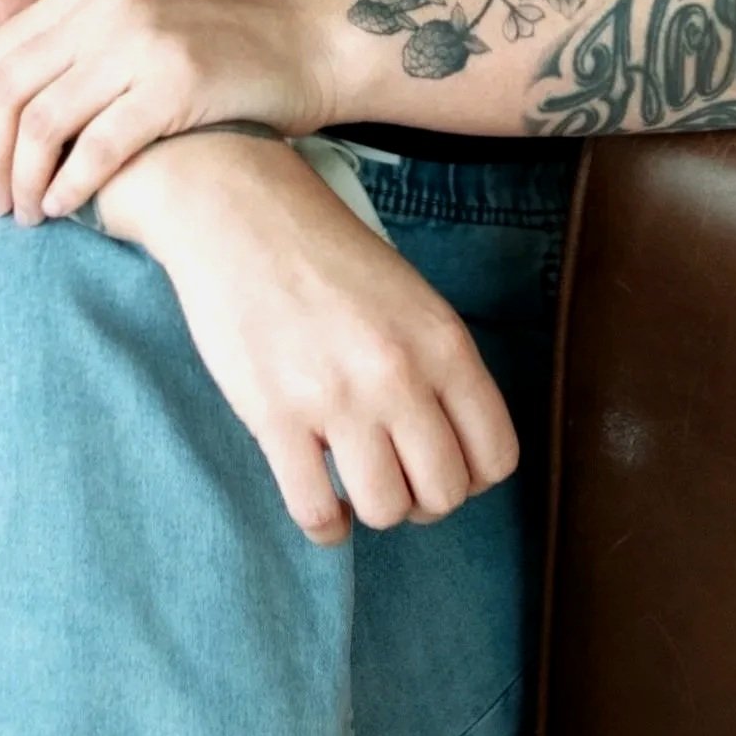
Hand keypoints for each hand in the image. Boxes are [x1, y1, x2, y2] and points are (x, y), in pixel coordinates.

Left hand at [0, 0, 334, 223]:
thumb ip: (53, 4)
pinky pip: (100, 147)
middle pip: (7, 92)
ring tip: (24, 215)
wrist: (305, 43)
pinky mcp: (177, 85)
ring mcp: (142, 42)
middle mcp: (108, 3)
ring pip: (44, 124)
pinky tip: (67, 209)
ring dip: (24, 181)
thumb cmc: (214, 30)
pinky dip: (72, 186)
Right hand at [135, 138, 520, 543]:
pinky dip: (324, 524)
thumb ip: (437, 367)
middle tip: (394, 475)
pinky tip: (320, 501)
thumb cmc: (325, 252)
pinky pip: (315, 512)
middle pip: (444, 494)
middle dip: (422, 499)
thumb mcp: (411, 296)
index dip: (471, 475)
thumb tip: (448, 449)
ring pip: (385, 511)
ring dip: (372, 508)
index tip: (439, 462)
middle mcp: (399, 374)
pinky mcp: (275, 417)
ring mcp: (337, 399)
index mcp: (444, 341)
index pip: (495, 456)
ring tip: (353, 481)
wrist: (240, 211)